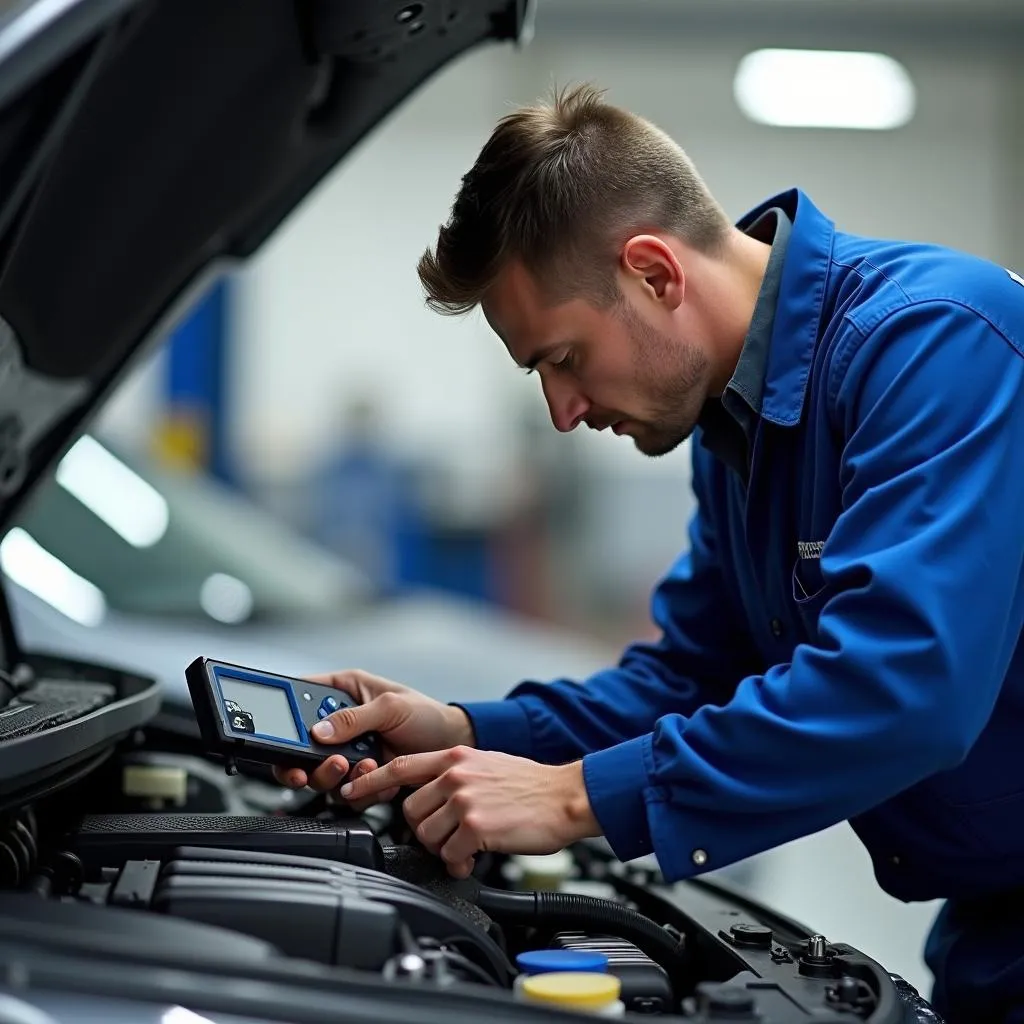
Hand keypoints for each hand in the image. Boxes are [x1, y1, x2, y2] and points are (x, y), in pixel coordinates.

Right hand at [272, 669, 474, 810]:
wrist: (452, 746)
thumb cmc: (427, 714)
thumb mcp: (391, 705)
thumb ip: (354, 717)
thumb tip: (319, 730)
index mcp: (343, 692)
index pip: (298, 698)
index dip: (284, 716)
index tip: (282, 736)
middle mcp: (340, 723)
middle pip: (300, 746)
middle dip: (307, 761)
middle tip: (327, 764)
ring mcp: (348, 751)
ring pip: (320, 774)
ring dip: (337, 776)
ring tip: (363, 766)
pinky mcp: (361, 777)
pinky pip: (346, 791)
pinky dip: (361, 789)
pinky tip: (379, 776)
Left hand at [339, 747, 601, 877]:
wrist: (565, 796)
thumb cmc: (530, 786)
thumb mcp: (485, 765)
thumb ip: (454, 776)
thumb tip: (430, 800)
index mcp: (455, 757)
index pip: (400, 766)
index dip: (371, 780)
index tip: (351, 791)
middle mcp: (455, 775)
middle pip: (409, 810)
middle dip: (423, 830)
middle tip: (446, 837)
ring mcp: (465, 800)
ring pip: (426, 835)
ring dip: (442, 849)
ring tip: (464, 848)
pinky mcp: (476, 826)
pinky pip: (449, 854)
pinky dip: (459, 862)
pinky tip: (474, 857)